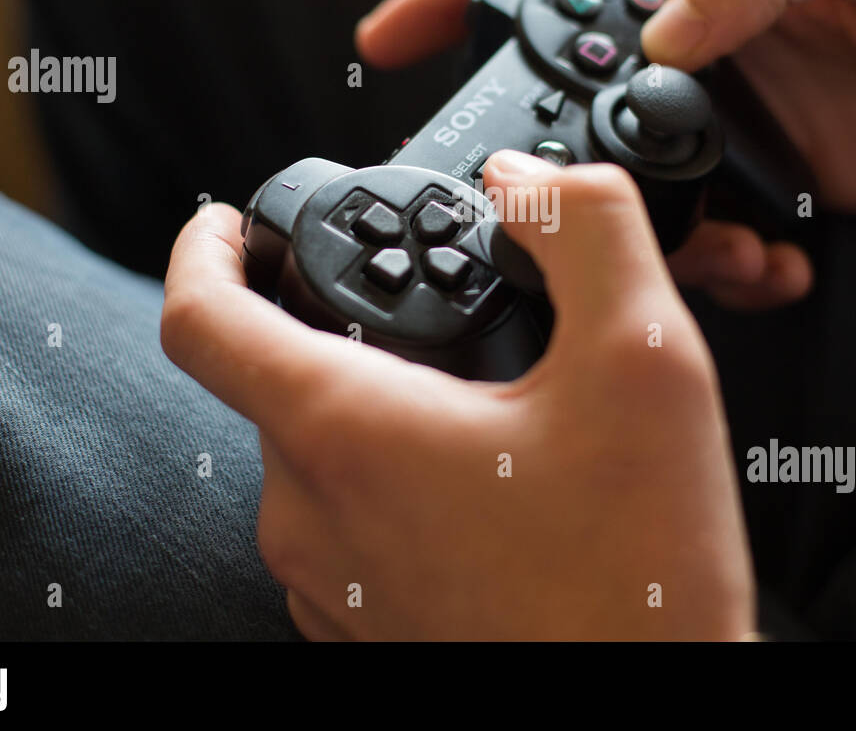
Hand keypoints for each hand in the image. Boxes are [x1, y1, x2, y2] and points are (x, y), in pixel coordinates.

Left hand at [161, 151, 754, 639]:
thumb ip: (583, 231)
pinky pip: (349, 522)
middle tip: (442, 313)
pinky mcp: (364, 624)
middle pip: (279, 379)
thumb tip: (524, 180)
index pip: (201, 316)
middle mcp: (310, 514)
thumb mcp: (643, 362)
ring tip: (486, 406)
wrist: (654, 722)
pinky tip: (489, 486)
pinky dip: (396, 479)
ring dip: (382, 406)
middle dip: (348, 325)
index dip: (205, 246)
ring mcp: (329, 582)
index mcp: (345, 432)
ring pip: (320, 453)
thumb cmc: (638, 577)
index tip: (231, 220)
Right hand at [359, 0, 855, 285]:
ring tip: (722, 258)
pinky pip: (705, 243)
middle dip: (533, 156)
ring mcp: (724, 127)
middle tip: (527, 216)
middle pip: (566, 98)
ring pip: (629, 193)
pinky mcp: (764, 191)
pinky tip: (778, 269)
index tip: (384, 41)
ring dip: (644, 241)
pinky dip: (723, 273)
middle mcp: (695, 53)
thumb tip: (660, 32)